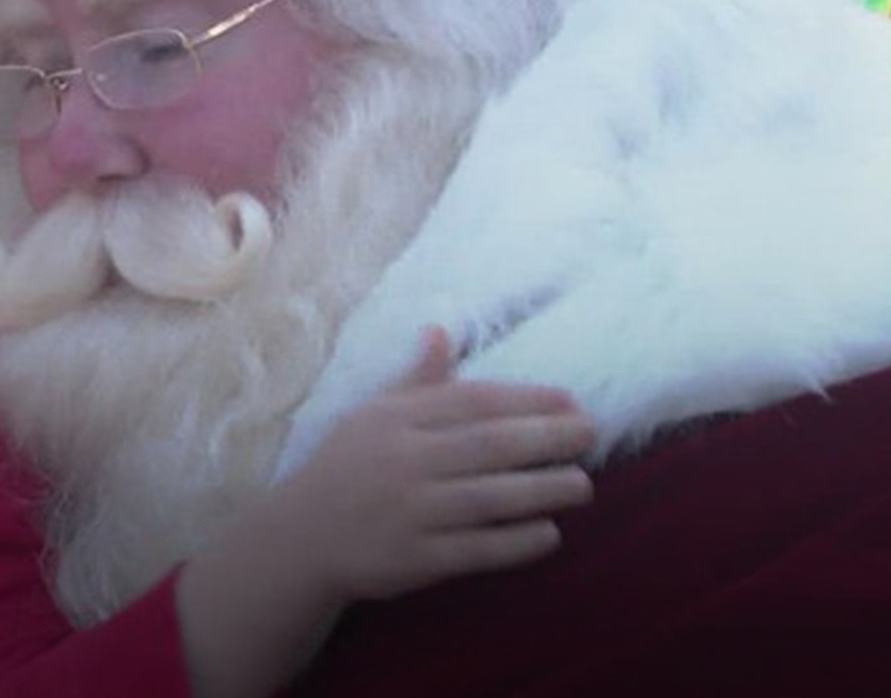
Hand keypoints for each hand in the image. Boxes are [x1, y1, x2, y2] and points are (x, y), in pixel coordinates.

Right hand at [270, 329, 593, 602]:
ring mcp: (412, 511)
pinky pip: (478, 549)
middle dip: (547, 438)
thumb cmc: (345, 467)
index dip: (527, 400)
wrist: (300, 537)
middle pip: (490, 445)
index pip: (473, 401)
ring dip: (543, 489)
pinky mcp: (416, 559)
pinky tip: (550, 532)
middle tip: (591, 435)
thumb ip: (416, 381)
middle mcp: (406, 461)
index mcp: (397, 419)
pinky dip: (517, 541)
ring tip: (582, 485)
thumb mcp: (372, 415)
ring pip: (491, 497)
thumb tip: (443, 332)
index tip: (570, 401)